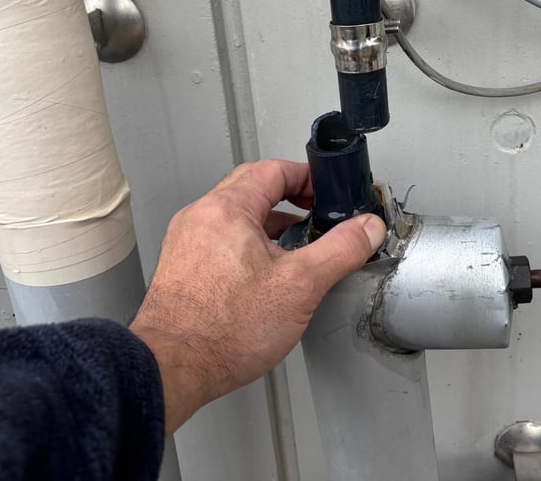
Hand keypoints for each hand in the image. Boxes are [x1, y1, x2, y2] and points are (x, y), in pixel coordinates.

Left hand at [129, 159, 384, 433]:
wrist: (172, 368)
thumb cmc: (222, 330)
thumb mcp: (300, 285)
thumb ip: (340, 250)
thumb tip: (367, 228)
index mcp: (227, 209)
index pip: (273, 170)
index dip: (307, 176)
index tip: (327, 190)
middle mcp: (201, 218)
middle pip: (252, 188)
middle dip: (290, 196)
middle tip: (316, 210)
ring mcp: (187, 242)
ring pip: (236, 215)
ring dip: (270, 221)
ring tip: (297, 242)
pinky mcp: (182, 268)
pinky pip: (221, 239)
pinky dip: (249, 242)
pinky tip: (266, 271)